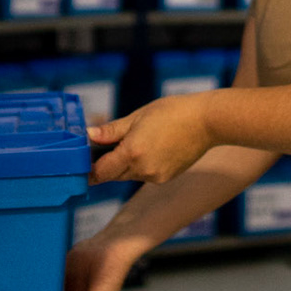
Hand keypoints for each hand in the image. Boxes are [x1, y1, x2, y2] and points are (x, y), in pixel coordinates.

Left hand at [89, 93, 215, 185]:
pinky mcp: (166, 178)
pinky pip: (145, 174)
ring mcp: (156, 176)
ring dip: (126, 163)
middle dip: (108, 162)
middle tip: (108, 145)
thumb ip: (112, 130)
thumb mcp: (138, 116)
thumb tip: (89, 136)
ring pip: (129, 174)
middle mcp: (143, 169)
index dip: (89, 170)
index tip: (83, 165)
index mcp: (132, 152)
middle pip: (114, 174)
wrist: (207, 122)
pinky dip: (142, 164)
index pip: (100, 172)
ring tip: (139, 140)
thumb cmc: (173, 112)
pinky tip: (154, 146)